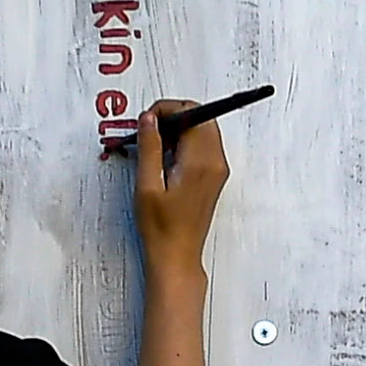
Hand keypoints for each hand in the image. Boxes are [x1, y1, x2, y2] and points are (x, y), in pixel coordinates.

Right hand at [130, 103, 231, 273]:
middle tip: (150, 132)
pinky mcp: (214, 176)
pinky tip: (166, 158)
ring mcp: (217, 169)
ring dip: (179, 129)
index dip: (166, 109)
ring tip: (155, 148)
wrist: (177, 255)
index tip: (148, 120)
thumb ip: (149, 147)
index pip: (191, 113)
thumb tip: (149, 119)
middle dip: (173, 116)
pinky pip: (203, 145)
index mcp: (200, 162)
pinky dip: (185, 142)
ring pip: (203, 129)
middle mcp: (214, 163)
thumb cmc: (162, 229)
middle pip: (201, 117)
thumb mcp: (147, 185)